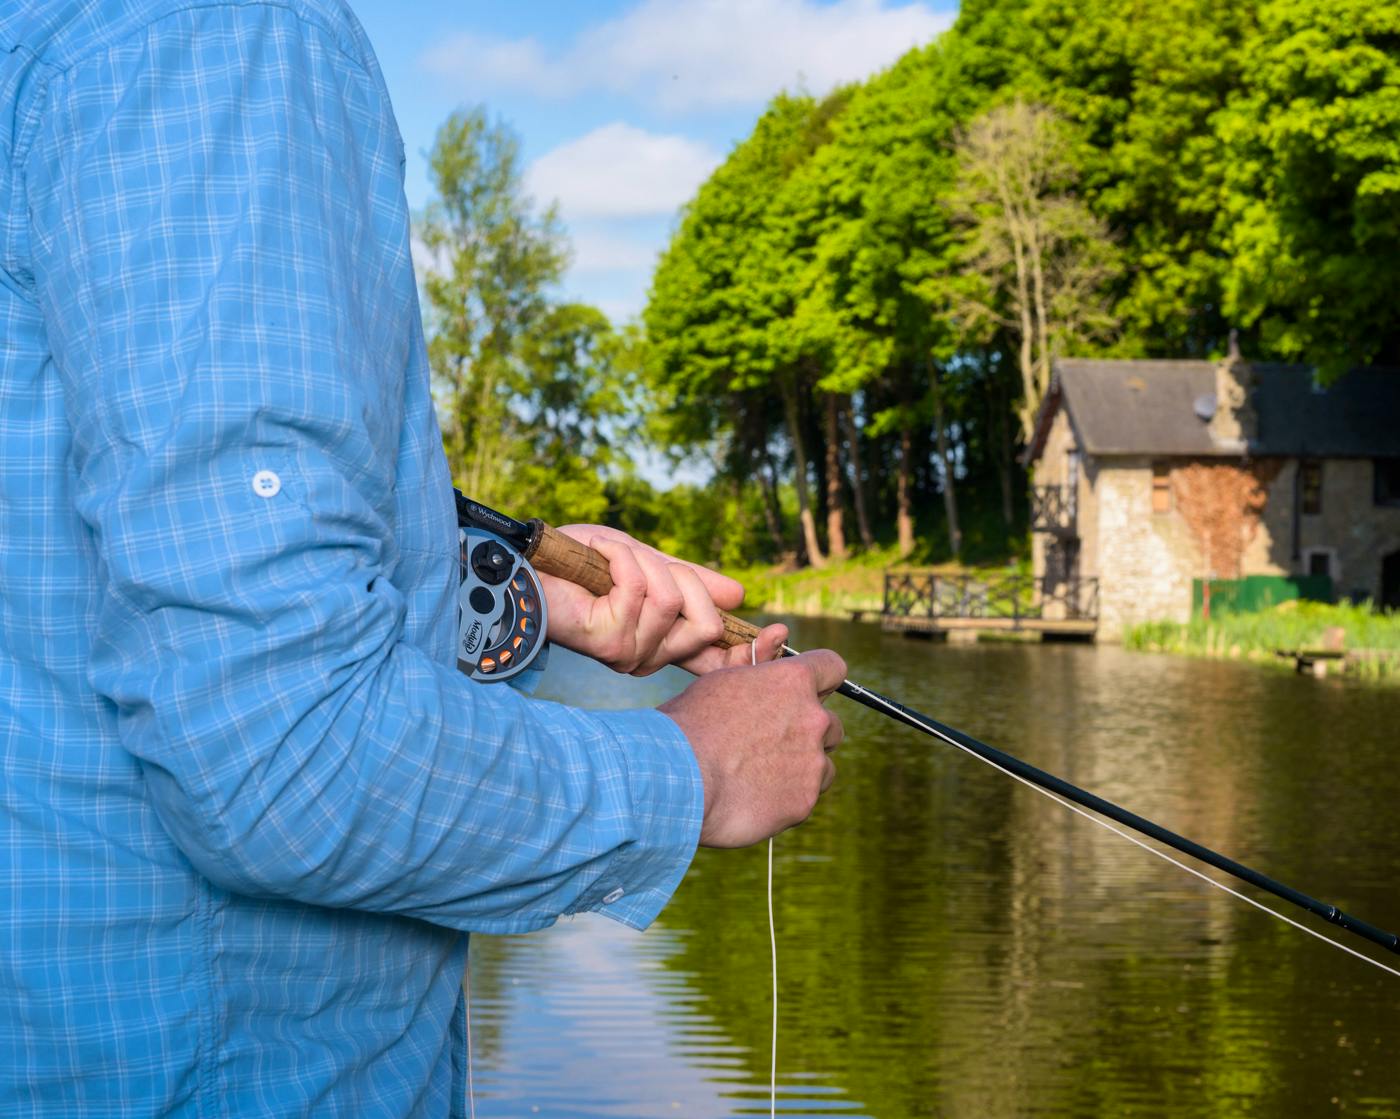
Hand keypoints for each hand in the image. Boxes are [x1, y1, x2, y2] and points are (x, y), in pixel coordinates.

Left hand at [538, 524, 785, 675]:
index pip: (718, 663)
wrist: (529, 565)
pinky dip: (621, 557)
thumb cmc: (581, 565)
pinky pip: (641, 589)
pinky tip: (597, 559)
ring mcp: (629, 653)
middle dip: (684, 579)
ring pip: (674, 603)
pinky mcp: (609, 640)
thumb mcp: (650, 564)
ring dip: (644, 565)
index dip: (753, 653)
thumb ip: (692, 581)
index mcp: (663, 644)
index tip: (778, 633)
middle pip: (706, 626)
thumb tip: (739, 596)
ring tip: (611, 561)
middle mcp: (649, 657)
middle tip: (647, 564)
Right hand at [659, 649, 845, 847]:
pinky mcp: (804, 800)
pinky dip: (787, 799)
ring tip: (760, 775)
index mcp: (793, 680)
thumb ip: (758, 674)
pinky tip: (755, 798)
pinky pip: (806, 797)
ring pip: (823, 764)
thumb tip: (773, 652)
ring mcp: (812, 762)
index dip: (822, 680)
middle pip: (831, 723)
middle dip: (808, 732)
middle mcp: (812, 718)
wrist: (675, 777)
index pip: (833, 667)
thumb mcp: (722, 682)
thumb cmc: (689, 725)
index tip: (809, 692)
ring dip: (802, 768)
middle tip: (771, 744)